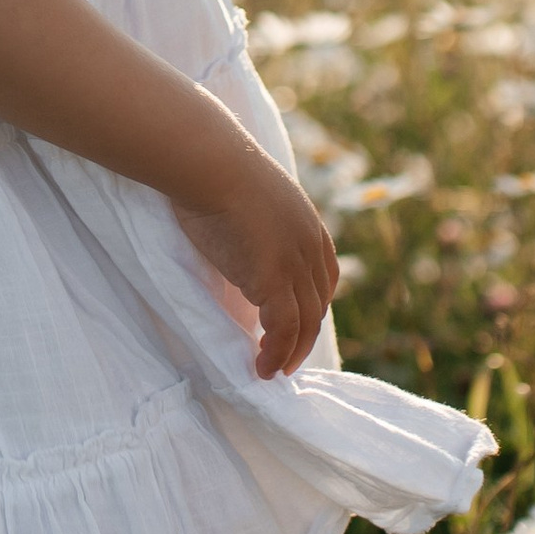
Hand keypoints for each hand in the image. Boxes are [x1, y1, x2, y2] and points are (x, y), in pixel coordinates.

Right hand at [172, 156, 339, 379]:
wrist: (210, 162)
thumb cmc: (214, 171)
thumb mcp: (249, 198)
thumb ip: (256, 224)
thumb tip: (238, 240)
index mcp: (308, 225)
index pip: (324, 278)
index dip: (313, 305)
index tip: (298, 325)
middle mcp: (310, 247)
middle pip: (317, 304)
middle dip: (304, 336)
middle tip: (287, 361)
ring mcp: (295, 263)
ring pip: (304, 321)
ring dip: (291, 352)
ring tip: (274, 371)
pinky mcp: (274, 279)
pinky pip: (282, 328)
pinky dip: (276, 353)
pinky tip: (263, 366)